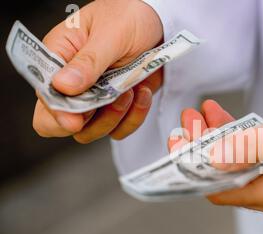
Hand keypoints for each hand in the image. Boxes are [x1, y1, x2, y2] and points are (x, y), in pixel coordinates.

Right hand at [33, 0, 162, 142]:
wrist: (160, 22)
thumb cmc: (128, 15)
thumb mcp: (110, 33)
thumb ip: (88, 61)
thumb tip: (62, 86)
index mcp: (60, 59)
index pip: (45, 96)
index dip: (57, 112)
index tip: (76, 119)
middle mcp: (74, 83)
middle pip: (63, 123)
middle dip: (89, 122)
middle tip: (114, 100)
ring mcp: (96, 98)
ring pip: (92, 131)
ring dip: (115, 117)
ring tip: (132, 90)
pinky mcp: (119, 107)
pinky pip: (120, 129)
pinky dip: (134, 117)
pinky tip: (143, 93)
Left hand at [169, 93, 262, 223]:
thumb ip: (251, 145)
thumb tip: (211, 160)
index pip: (220, 190)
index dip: (194, 166)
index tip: (181, 138)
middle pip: (229, 180)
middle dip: (207, 147)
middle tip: (192, 117)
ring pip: (243, 173)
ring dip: (225, 144)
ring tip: (208, 113)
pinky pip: (260, 171)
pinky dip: (245, 149)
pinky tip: (233, 123)